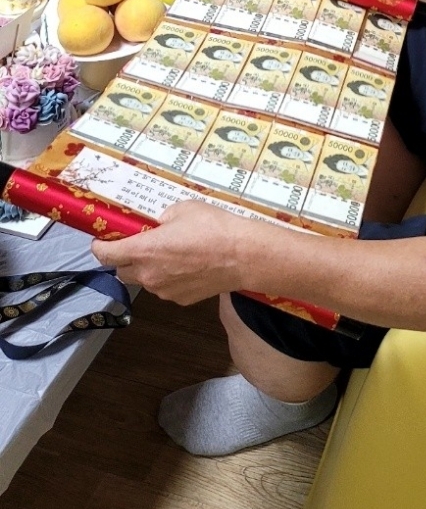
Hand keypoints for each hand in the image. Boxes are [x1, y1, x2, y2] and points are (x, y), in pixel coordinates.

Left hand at [91, 200, 259, 304]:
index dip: (99, 248)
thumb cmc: (213, 228)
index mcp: (143, 250)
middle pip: (121, 272)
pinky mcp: (180, 300)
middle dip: (124, 260)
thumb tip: (159, 223)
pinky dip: (168, 279)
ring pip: (145, 281)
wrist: (242, 255)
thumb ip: (163, 217)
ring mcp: (164, 291)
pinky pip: (165, 289)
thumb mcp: (183, 209)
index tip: (100, 241)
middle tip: (137, 246)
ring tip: (170, 255)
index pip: (106, 255)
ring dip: (148, 270)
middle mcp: (149, 275)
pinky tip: (187, 267)